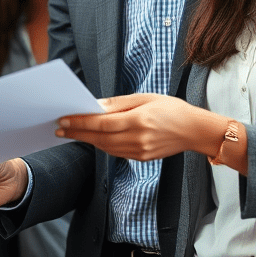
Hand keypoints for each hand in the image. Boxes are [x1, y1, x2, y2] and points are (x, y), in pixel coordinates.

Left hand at [57, 93, 224, 160]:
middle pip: (100, 138)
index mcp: (139, 120)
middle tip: (60, 127)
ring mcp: (141, 151)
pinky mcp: (142, 158)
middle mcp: (139, 139)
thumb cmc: (171, 108)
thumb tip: (95, 105)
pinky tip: (93, 138)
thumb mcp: (145, 97)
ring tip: (72, 132)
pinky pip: (116, 152)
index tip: (64, 119)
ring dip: (88, 140)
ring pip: (106, 148)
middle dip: (78, 133)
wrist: (195, 130)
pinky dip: (102, 145)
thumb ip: (118, 103)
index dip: (80, 122)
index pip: (102, 123)